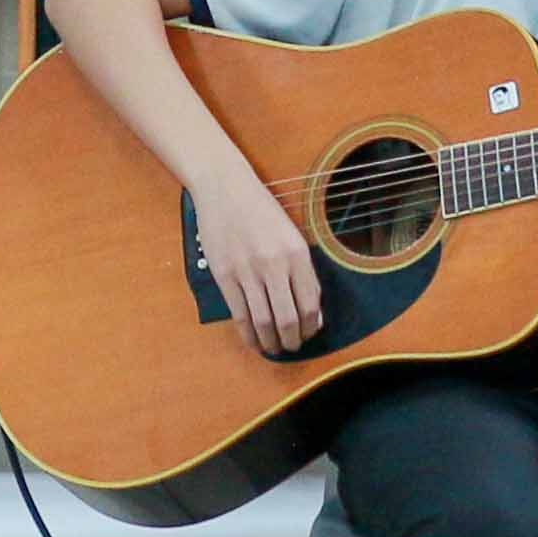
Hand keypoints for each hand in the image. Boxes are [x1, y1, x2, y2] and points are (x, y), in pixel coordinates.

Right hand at [193, 165, 328, 356]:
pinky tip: (253, 340)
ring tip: (274, 348)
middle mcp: (274, 264)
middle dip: (293, 340)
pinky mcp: (224, 275)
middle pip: (288, 319)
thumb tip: (312, 312)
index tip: (309, 333)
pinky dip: (248, 334)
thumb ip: (303, 271)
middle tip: (292, 346)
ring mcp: (247, 271)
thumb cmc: (261, 209)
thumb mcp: (292, 234)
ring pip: (263, 321)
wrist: (225, 188)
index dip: (312, 327)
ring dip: (271, 342)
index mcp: (297, 253)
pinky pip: (239, 314)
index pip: (310, 304)